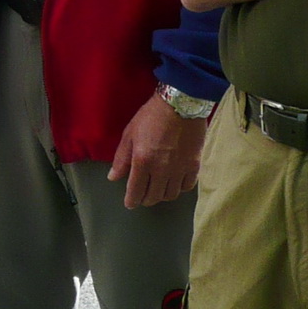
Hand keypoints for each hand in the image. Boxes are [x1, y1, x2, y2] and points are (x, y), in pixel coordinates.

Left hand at [107, 92, 206, 208]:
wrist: (179, 105)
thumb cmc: (150, 117)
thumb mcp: (129, 134)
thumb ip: (121, 158)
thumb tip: (113, 177)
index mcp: (143, 162)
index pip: (136, 191)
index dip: (131, 201)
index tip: (130, 203)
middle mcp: (161, 170)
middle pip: (154, 197)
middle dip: (145, 199)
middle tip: (142, 195)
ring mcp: (179, 169)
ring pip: (170, 195)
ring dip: (161, 195)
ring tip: (157, 189)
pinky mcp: (194, 165)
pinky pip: (187, 186)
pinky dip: (179, 188)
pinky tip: (174, 182)